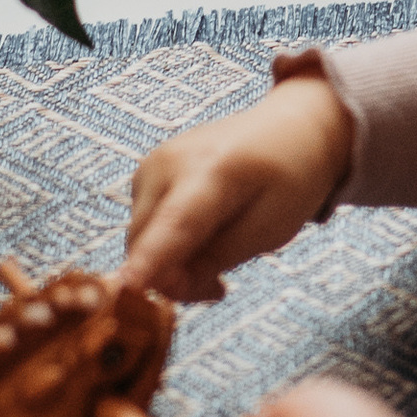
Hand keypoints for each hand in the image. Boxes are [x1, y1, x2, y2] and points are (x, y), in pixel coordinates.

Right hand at [125, 69, 355, 302]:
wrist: (287, 126)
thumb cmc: (290, 177)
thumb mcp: (271, 228)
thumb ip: (218, 258)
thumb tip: (167, 285)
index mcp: (213, 171)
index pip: (175, 224)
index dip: (149, 260)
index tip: (126, 290)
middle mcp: (169, 162)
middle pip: (145, 242)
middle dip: (172, 279)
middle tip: (216, 288)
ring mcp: (151, 164)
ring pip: (140, 239)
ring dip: (169, 263)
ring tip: (217, 257)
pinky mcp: (145, 172)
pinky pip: (144, 225)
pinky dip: (165, 243)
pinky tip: (202, 235)